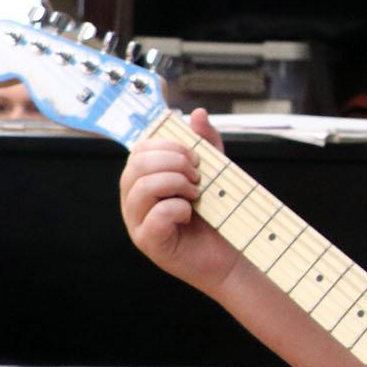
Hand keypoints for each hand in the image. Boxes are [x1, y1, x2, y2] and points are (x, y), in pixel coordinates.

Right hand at [117, 109, 244, 294]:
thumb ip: (205, 143)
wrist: (231, 253)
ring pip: (142, 187)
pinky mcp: (149, 242)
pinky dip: (177, 208)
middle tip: (197, 176)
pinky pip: (155, 215)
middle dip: (173, 162)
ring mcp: (138, 223)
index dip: (167, 144)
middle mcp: (134, 200)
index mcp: (145, 180)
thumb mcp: (215, 171)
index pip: (139, 150)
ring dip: (176, 183)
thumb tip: (197, 114)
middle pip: (137, 165)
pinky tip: (190, 214)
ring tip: (196, 194)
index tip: (195, 155)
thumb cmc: (218, 214)